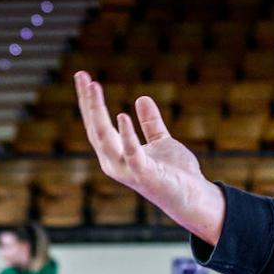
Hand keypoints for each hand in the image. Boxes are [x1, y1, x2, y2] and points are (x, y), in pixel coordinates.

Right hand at [74, 72, 225, 244]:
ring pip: (104, 138)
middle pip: (95, 128)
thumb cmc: (174, 172)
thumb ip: (151, 123)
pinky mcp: (145, 175)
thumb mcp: (161, 141)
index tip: (83, 77)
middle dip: (88, 102)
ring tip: (94, 87)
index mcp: (116, 154)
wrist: (192, 197)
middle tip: (82, 76)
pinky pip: (132, 153)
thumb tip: (141, 98)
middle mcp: (114, 162)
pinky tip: (122, 115)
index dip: (89, 101)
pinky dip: (126, 135)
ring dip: (97, 112)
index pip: (96, 124)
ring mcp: (127, 169)